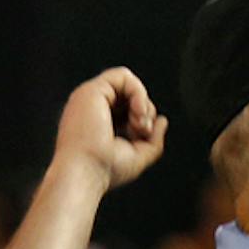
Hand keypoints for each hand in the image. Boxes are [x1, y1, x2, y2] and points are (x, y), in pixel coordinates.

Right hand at [53, 67, 167, 191]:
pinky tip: (138, 113)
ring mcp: (91, 97)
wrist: (86, 172)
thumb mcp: (138, 155)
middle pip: (131, 94)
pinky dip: (139, 93)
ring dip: (143, 103)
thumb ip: (153, 138)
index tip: (142, 137)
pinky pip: (123, 76)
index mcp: (100, 120)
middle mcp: (93, 107)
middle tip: (142, 131)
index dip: (144, 118)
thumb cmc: (105, 169)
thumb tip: (163, 120)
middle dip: (146, 111)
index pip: (129, 107)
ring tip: (139, 124)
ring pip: (128, 82)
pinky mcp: (92, 90)